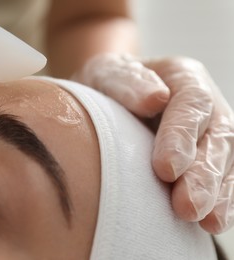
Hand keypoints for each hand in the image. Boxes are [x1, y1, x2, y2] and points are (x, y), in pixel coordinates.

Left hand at [73, 53, 233, 233]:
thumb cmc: (107, 86)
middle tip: (187, 207)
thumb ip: (126, 81)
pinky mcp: (204, 158)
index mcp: (182, 77)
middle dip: (204, 175)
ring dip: (219, 194)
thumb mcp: (106, 74)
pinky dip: (222, 201)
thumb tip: (155, 98)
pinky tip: (213, 221)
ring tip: (208, 221)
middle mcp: (203, 106)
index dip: (182, 137)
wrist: (108, 96)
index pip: (192, 104)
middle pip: (217, 137)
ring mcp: (208, 132)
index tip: (166, 169)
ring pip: (226, 161)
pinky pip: (223, 178)